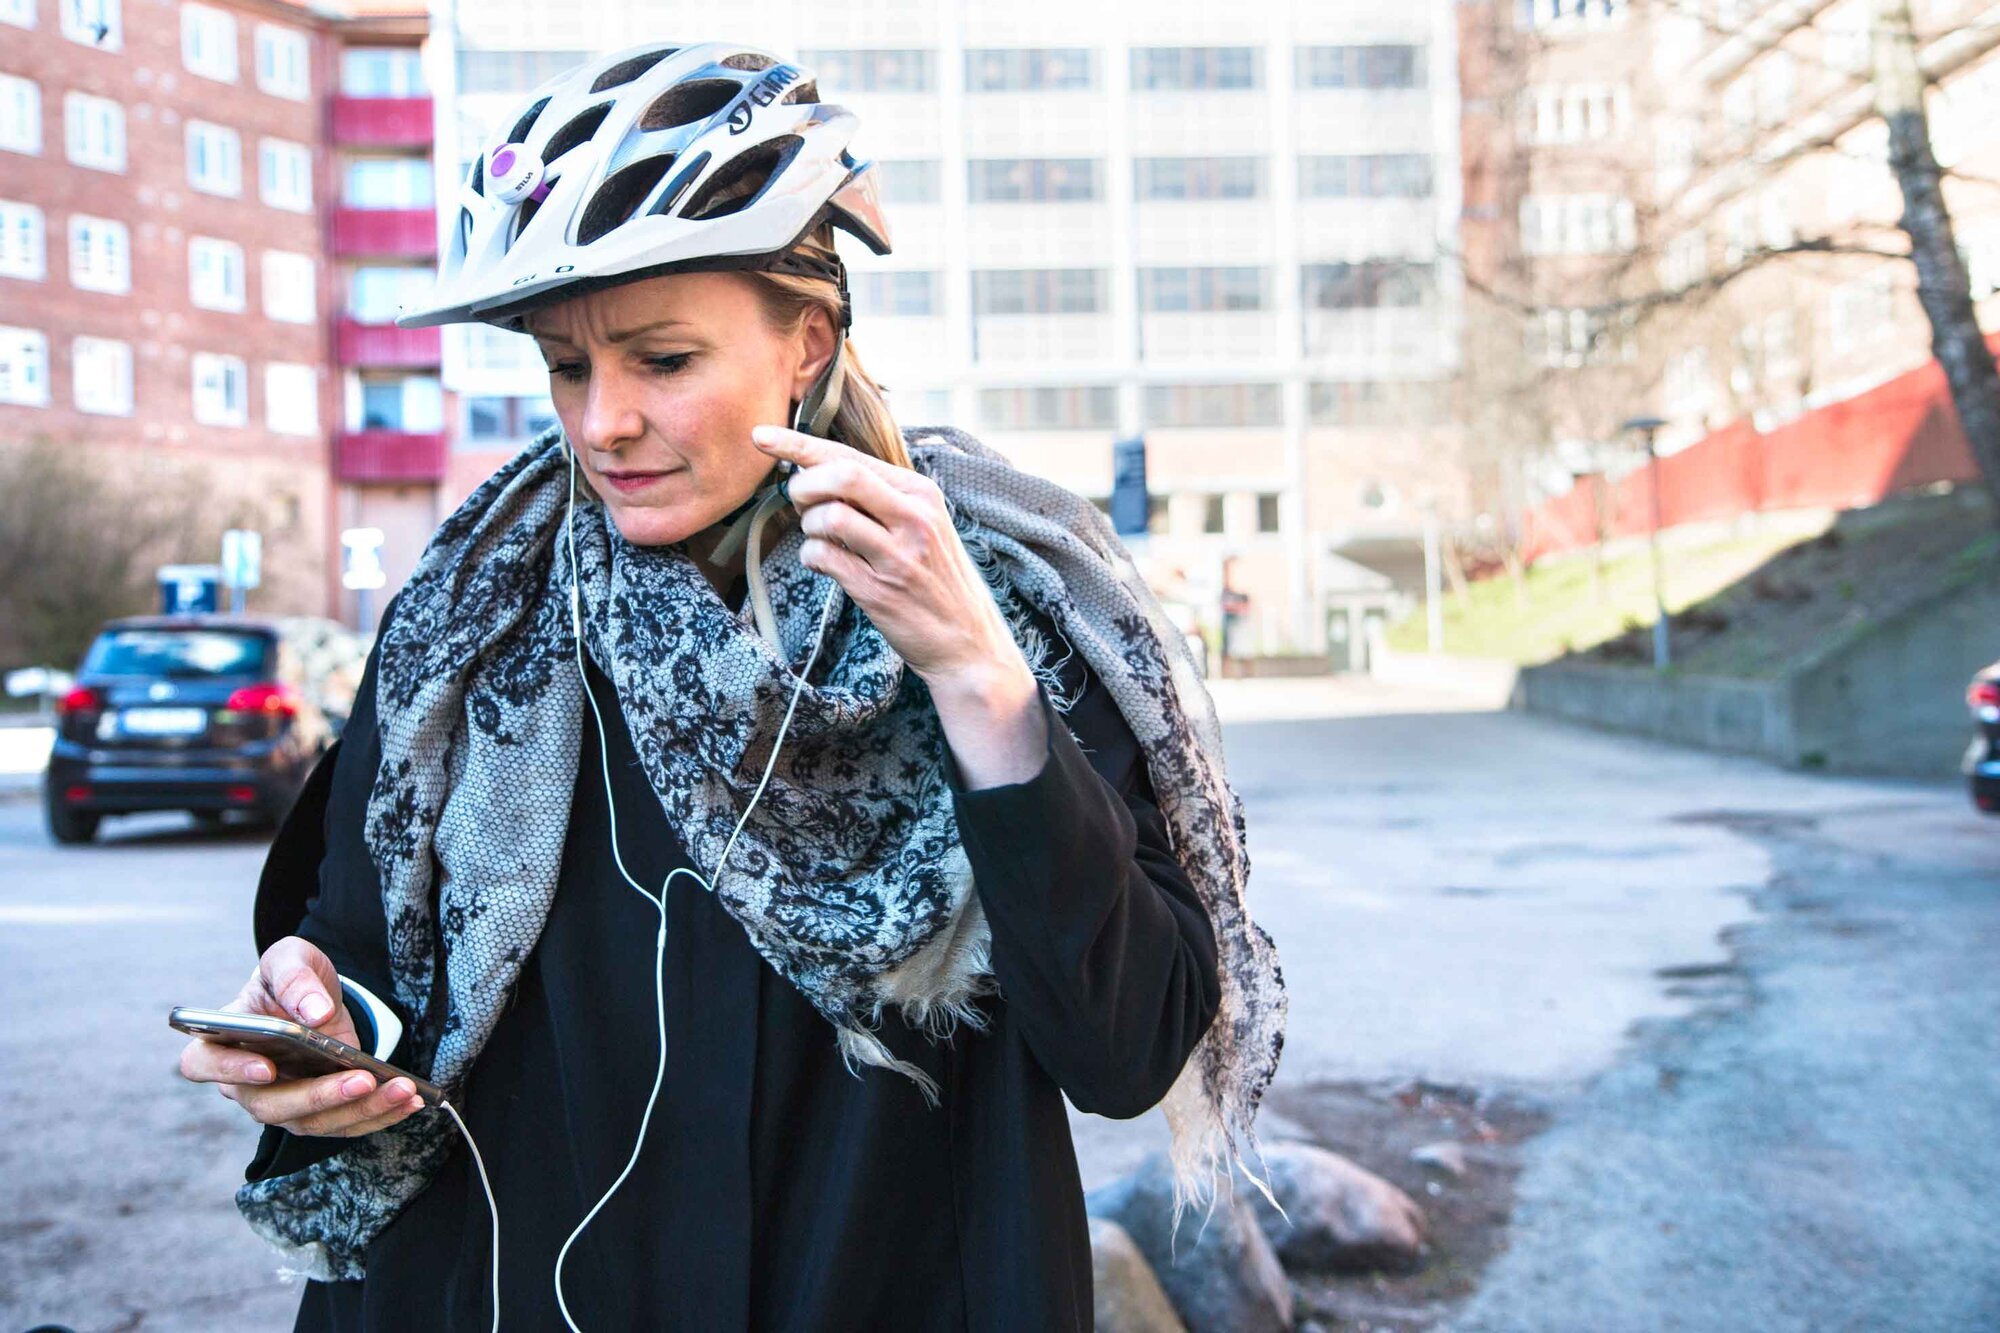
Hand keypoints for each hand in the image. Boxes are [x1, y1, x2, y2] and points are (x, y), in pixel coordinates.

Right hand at [177, 935, 424, 1137]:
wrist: (316, 997)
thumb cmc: (291, 978)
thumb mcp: (291, 958)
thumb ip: (294, 977)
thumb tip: (314, 1013)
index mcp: (220, 1041)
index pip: (205, 1064)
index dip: (230, 1071)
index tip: (266, 1069)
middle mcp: (244, 1082)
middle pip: (270, 1105)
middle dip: (320, 1097)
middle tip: (363, 1080)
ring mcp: (280, 1102)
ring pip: (312, 1122)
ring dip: (361, 1110)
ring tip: (402, 1091)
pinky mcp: (316, 1112)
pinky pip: (343, 1124)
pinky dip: (378, 1115)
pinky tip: (409, 1100)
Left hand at [751, 424, 1032, 695]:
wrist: (968, 643)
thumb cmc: (936, 579)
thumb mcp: (924, 525)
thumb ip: (879, 496)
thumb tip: (815, 469)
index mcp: (921, 493)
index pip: (851, 456)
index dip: (799, 444)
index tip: (761, 437)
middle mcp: (914, 518)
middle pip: (840, 475)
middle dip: (803, 485)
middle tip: (800, 504)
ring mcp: (898, 556)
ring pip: (828, 516)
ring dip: (808, 526)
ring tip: (820, 539)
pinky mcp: (880, 591)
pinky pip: (823, 557)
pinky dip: (811, 557)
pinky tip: (825, 564)